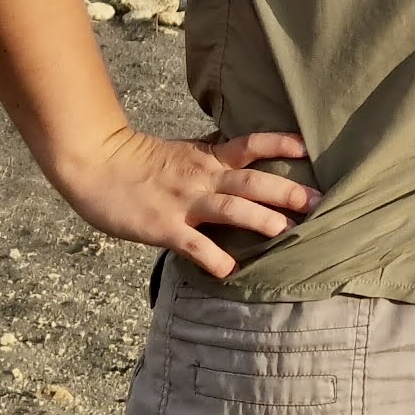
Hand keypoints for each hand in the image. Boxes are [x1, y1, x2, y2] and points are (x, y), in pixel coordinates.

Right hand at [43, 119, 318, 281]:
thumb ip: (213, 154)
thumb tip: (244, 150)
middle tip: (319, 203)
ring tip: (286, 230)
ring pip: (230, 210)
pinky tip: (232, 270)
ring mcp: (184, 203)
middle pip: (251, 182)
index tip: (308, 149)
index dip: (279, 144)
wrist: (95, 165)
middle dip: (286, 192)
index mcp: (207, 157)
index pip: (251, 145)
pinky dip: (215, 258)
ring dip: (259, 219)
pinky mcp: (164, 228)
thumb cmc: (139, 160)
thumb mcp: (182, 150)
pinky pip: (195, 246)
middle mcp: (202, 178)